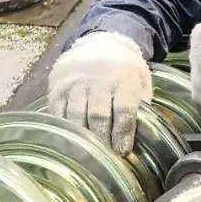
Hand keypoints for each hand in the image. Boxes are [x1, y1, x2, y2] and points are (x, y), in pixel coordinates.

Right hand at [47, 31, 151, 153]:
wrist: (99, 43)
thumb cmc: (125, 69)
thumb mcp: (141, 80)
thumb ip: (142, 104)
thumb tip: (143, 136)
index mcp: (124, 78)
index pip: (124, 109)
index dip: (123, 132)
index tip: (122, 151)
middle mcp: (98, 79)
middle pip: (99, 115)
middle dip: (103, 139)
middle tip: (106, 158)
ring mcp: (75, 83)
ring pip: (77, 116)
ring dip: (84, 138)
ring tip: (90, 154)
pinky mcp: (57, 87)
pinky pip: (59, 113)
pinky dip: (66, 129)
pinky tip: (73, 141)